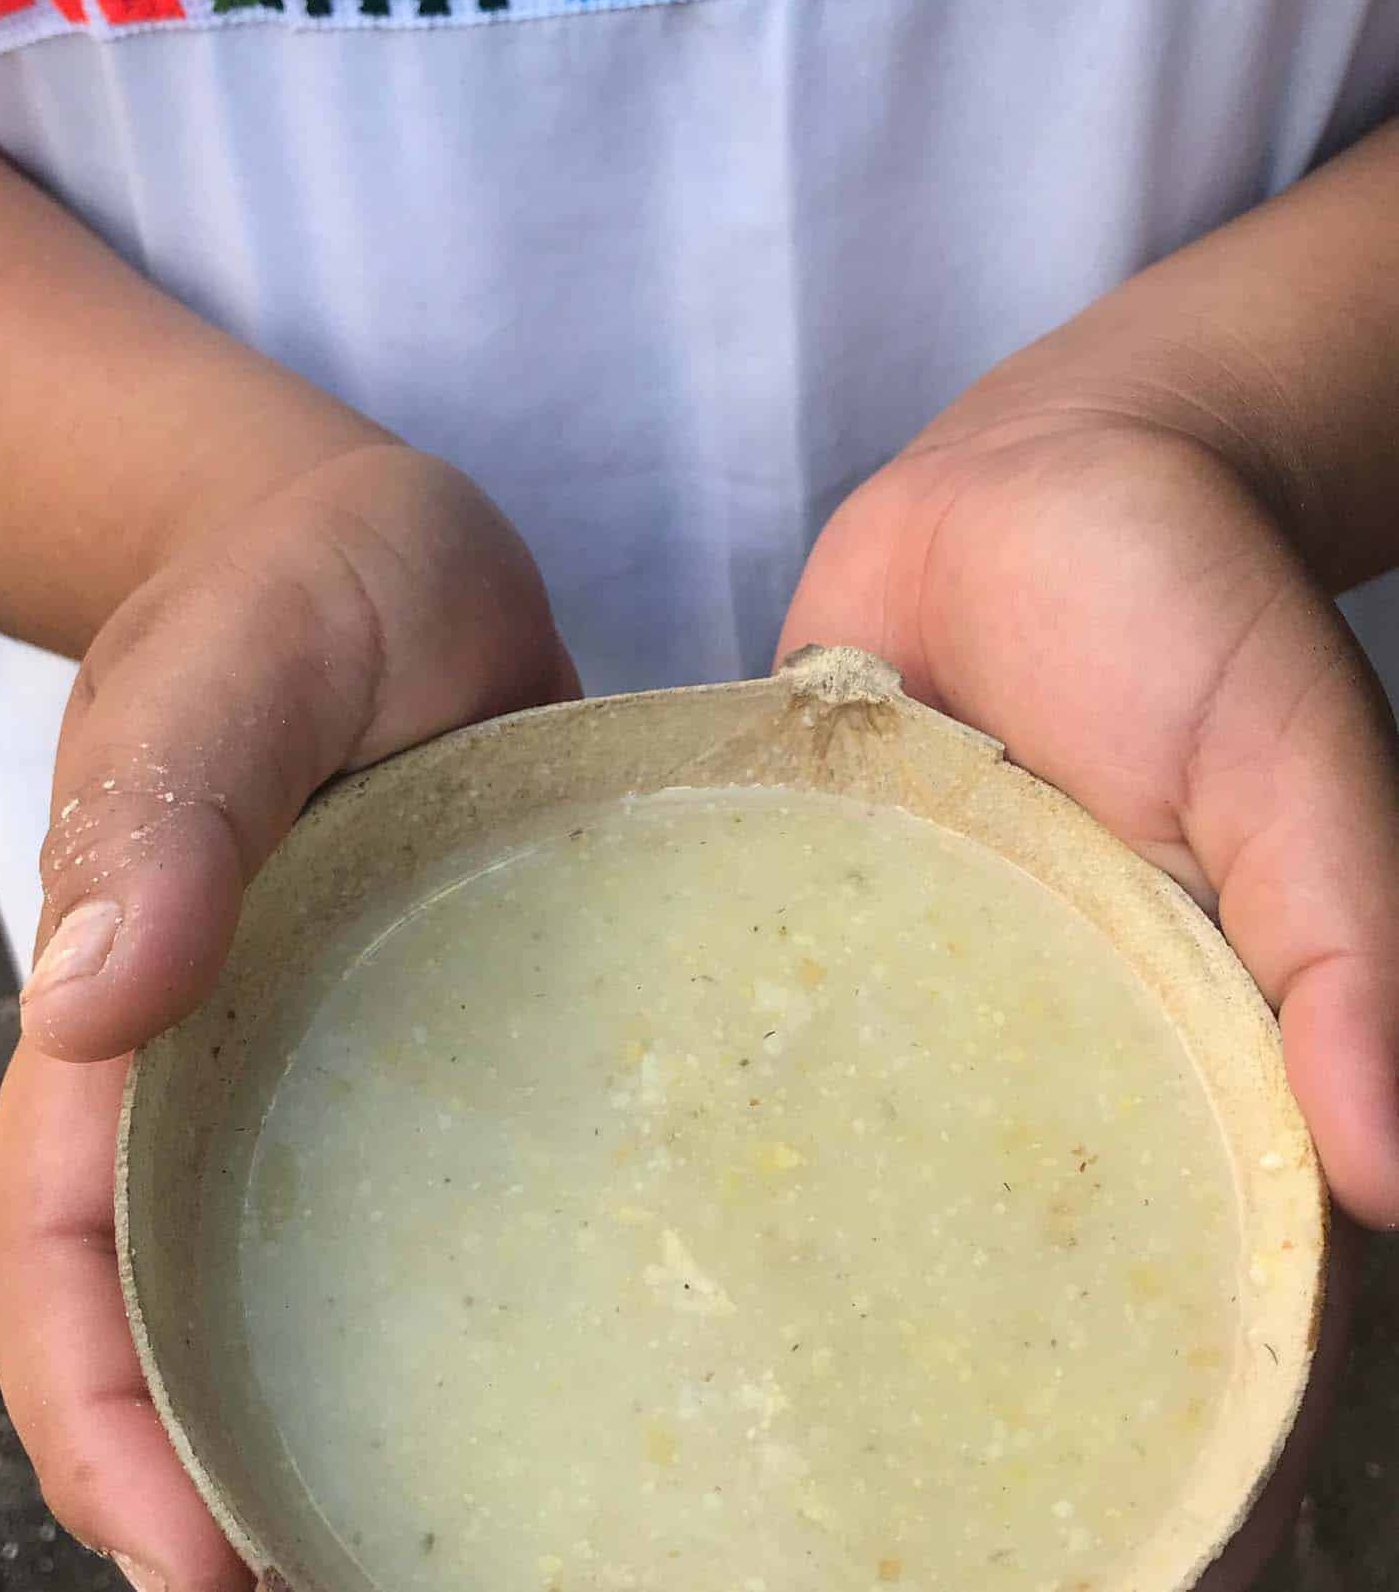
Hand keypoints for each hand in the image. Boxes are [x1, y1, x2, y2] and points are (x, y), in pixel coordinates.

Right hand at [0, 443, 574, 1591]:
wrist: (397, 552)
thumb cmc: (296, 587)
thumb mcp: (237, 664)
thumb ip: (167, 799)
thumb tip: (89, 1000)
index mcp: (133, 1007)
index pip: (70, 1253)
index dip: (101, 1420)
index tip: (195, 1560)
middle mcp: (228, 1068)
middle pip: (183, 1322)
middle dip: (225, 1488)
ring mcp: (348, 1067)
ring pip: (318, 1288)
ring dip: (351, 1431)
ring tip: (469, 1551)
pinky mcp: (468, 1042)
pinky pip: (457, 1199)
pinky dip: (481, 1309)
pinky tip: (593, 1367)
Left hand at [779, 389, 1397, 1580]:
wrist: (1037, 471)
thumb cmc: (1196, 606)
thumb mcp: (1300, 763)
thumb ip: (1344, 944)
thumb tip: (1397, 1175)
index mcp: (1195, 1048)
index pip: (1211, 1275)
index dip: (1198, 1422)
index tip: (1141, 1556)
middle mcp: (1052, 1049)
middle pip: (1021, 1258)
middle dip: (984, 1398)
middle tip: (878, 1534)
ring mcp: (921, 993)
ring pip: (873, 1173)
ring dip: (822, 1275)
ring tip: (724, 1430)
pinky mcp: (814, 915)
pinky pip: (763, 1036)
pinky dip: (721, 1115)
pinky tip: (632, 1209)